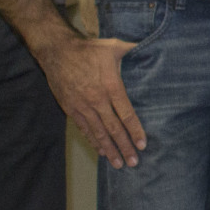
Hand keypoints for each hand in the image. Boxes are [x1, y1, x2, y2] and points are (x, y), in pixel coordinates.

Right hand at [39, 34, 144, 167]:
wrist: (56, 52)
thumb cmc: (88, 49)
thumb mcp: (113, 47)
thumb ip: (133, 50)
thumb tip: (153, 46)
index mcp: (111, 86)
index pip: (126, 114)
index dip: (135, 130)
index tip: (143, 144)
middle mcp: (97, 100)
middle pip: (113, 128)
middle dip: (124, 146)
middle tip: (134, 162)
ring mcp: (82, 106)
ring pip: (98, 132)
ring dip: (109, 149)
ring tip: (119, 164)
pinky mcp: (71, 108)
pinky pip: (84, 129)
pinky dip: (93, 141)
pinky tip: (101, 151)